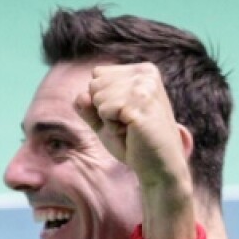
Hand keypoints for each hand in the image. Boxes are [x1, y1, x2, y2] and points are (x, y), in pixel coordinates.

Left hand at [75, 63, 195, 238]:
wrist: (158, 168)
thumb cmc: (133, 143)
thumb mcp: (105, 121)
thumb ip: (88, 106)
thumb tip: (80, 96)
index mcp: (142, 71)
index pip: (97, 74)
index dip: (102, 101)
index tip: (125, 115)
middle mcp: (146, 74)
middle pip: (95, 83)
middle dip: (103, 109)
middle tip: (127, 125)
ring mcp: (145, 86)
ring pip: (97, 95)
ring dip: (108, 119)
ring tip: (130, 129)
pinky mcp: (141, 103)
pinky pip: (103, 109)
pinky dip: (111, 127)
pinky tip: (131, 133)